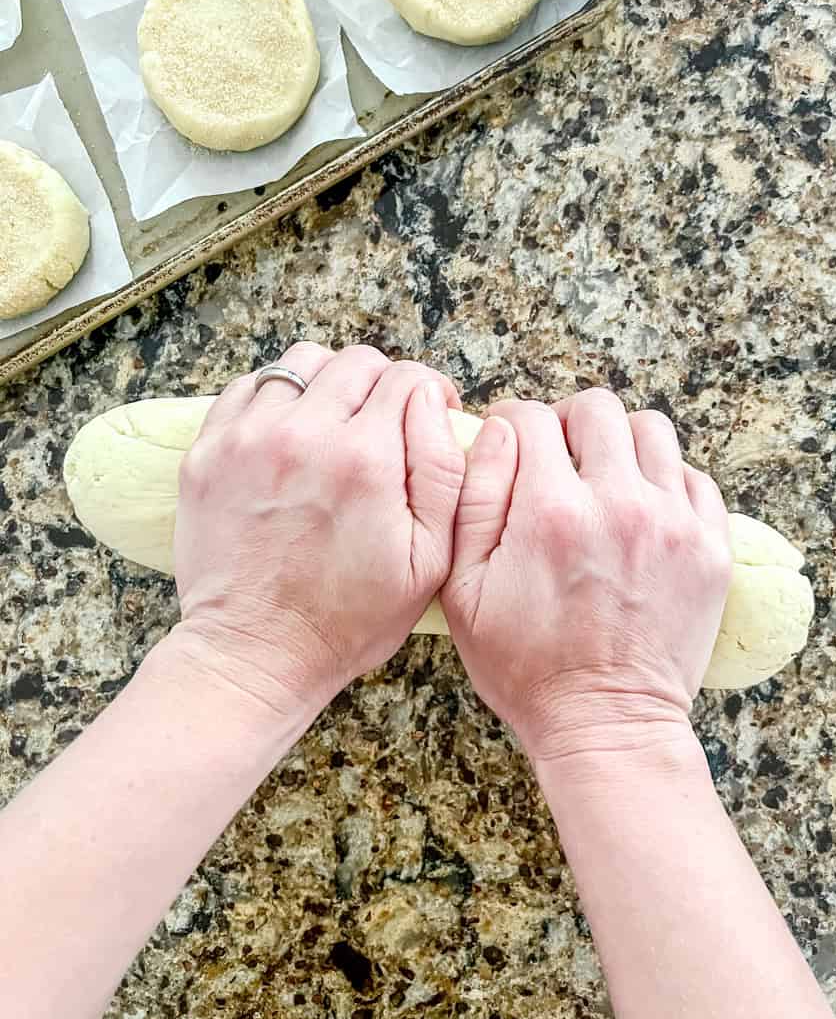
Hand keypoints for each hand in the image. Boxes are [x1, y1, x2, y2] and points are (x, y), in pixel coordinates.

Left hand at [171, 343, 465, 724]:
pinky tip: (289, 434)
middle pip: (356, 363)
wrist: (254, 655)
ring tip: (334, 424)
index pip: (408, 379)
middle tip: (384, 426)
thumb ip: (443, 471)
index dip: (430, 394)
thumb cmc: (348, 619)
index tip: (429, 416)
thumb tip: (434, 401)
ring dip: (327, 385)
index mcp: (365, 460)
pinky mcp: (208, 452)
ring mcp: (248, 439)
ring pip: (301, 363)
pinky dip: (276, 398)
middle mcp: (303, 435)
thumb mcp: (429, 561)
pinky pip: (248, 388)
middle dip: (382, 387)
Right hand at [441, 390, 732, 762]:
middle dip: (566, 423)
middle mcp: (618, 503)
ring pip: (651, 430)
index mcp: (551, 511)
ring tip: (604, 477)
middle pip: (596, 409)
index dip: (509, 424)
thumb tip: (495, 433)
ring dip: (620, 443)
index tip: (510, 444)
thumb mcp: (464, 590)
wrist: (607, 724)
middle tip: (557, 457)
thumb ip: (474, 499)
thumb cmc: (526, 666)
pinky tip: (642, 509)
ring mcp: (672, 523)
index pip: (529, 418)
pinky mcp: (709, 548)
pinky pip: (694, 478)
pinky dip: (665, 480)